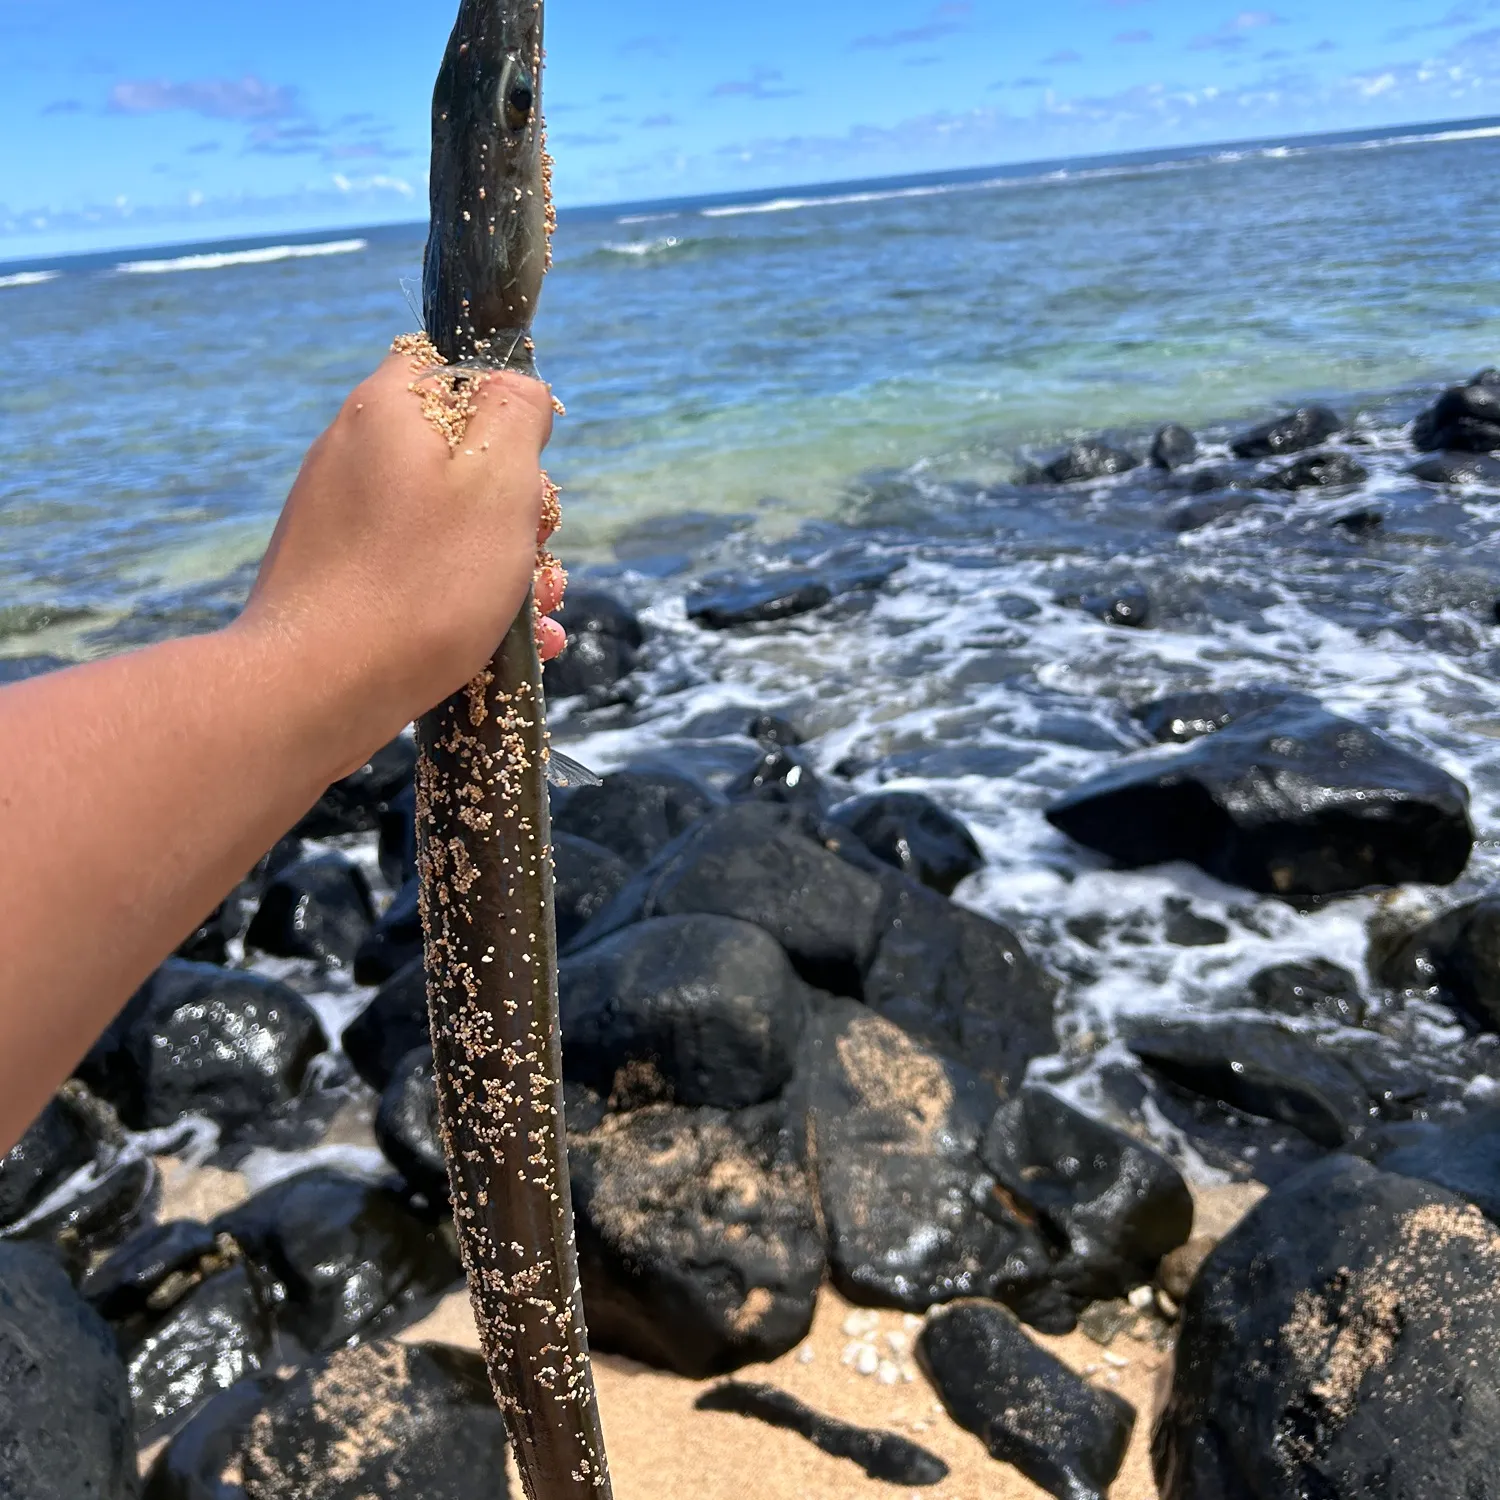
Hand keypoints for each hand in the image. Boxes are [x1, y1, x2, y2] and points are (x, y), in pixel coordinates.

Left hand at [240, 351, 563, 769]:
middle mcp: (353, 453)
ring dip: (502, 567)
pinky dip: (459, 600)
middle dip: (517, 511)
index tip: (529, 474)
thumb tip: (515, 386)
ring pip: (444, 525)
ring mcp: (336, 520)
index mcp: (387, 411)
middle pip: (458, 457)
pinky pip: (414, 572)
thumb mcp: (497, 482)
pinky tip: (499, 648)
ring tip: (535, 622)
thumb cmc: (419, 583)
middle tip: (540, 560)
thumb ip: (515, 414)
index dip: (505, 413)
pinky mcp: (332, 579)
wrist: (313, 690)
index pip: (452, 367)